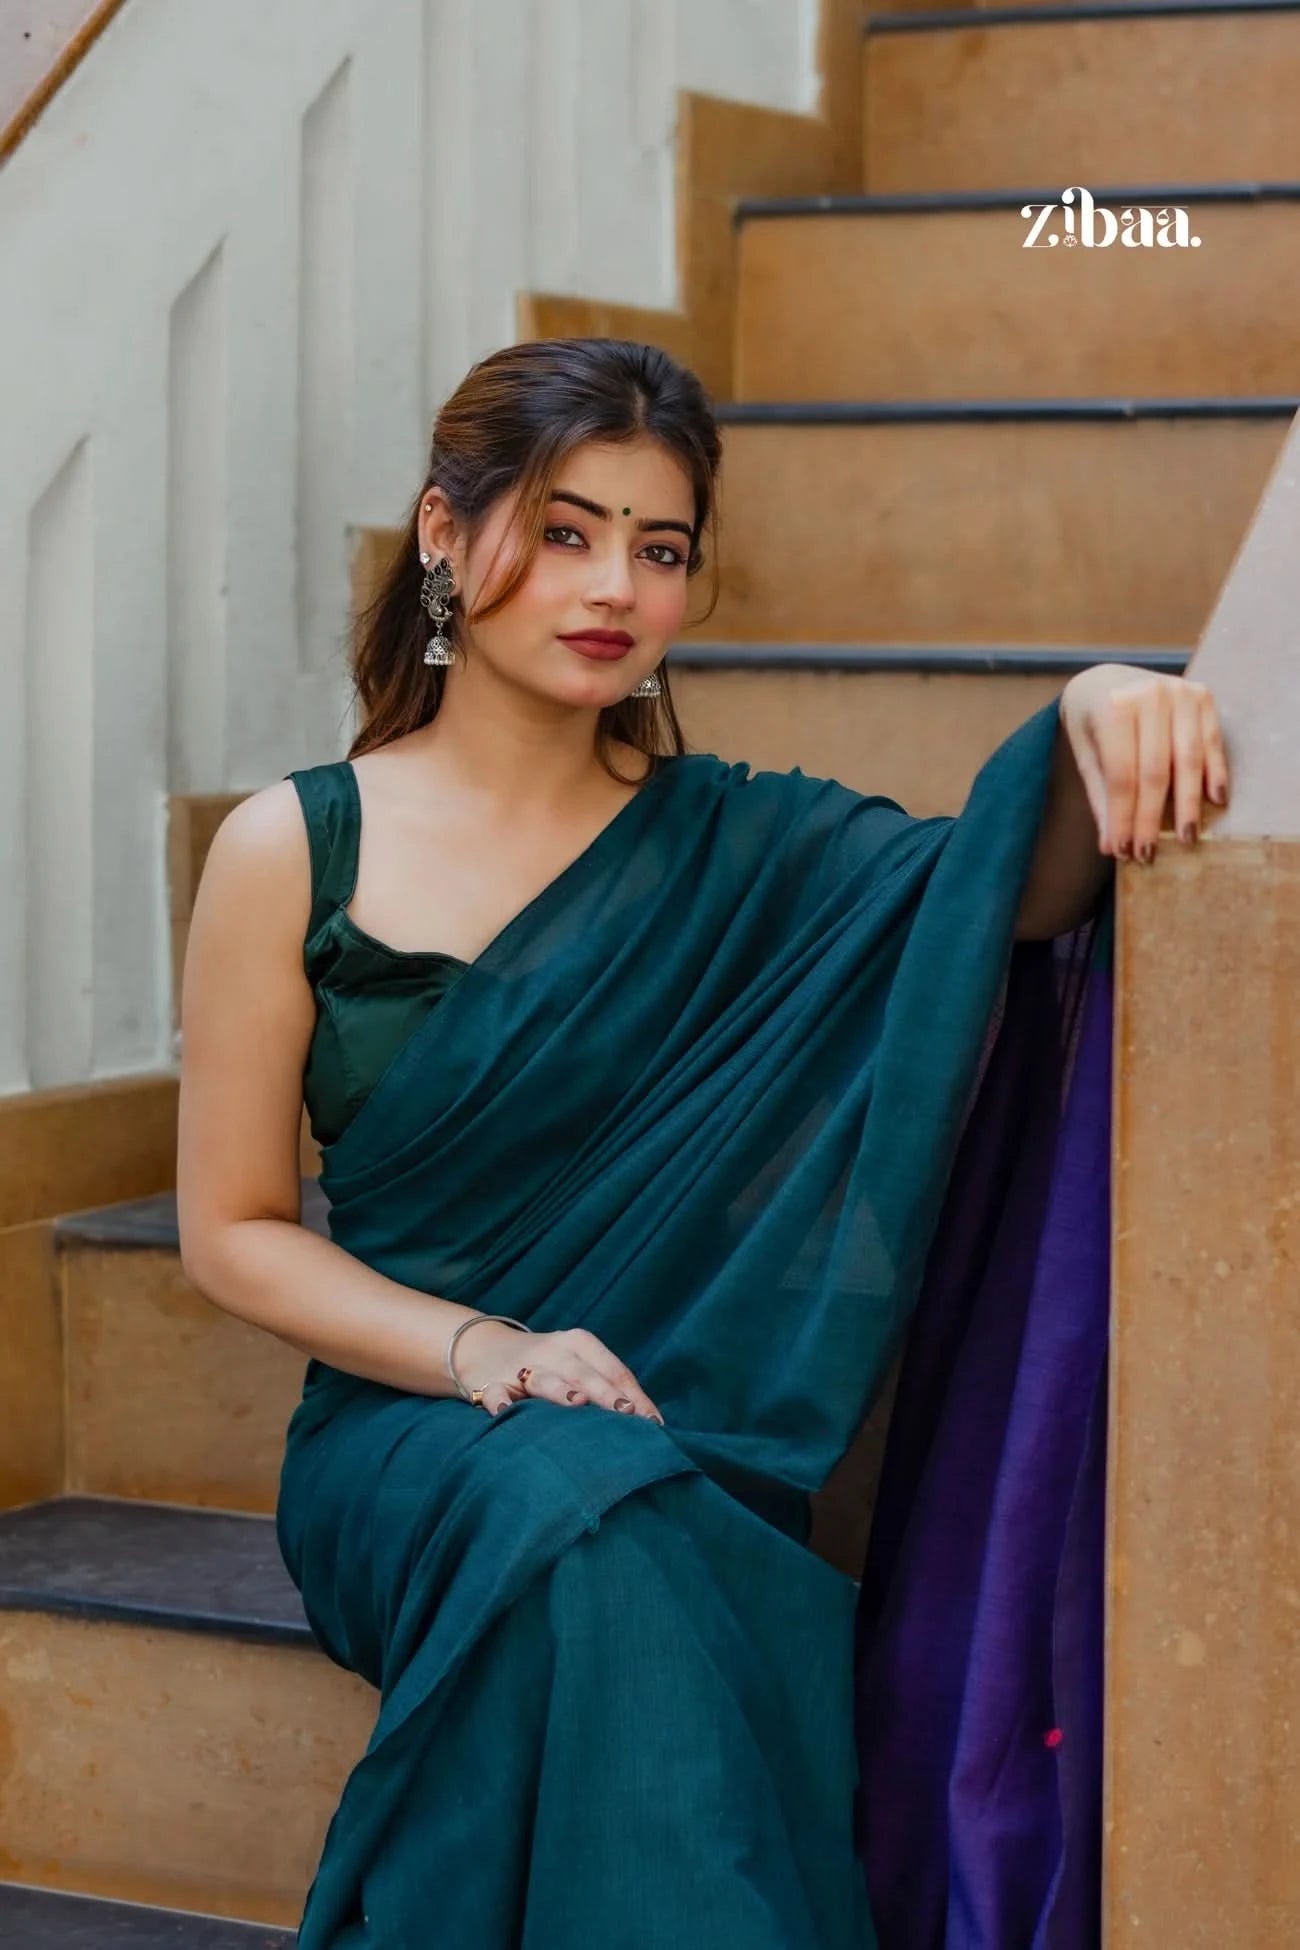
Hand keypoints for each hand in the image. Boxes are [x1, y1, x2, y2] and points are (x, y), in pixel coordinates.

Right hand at [453, 1321, 665, 1424]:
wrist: (484, 1349)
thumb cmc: (549, 1364)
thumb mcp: (579, 1364)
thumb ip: (608, 1386)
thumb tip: (649, 1421)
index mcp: (580, 1343)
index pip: (614, 1370)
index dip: (635, 1396)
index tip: (653, 1423)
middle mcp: (553, 1351)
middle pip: (584, 1373)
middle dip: (606, 1394)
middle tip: (627, 1413)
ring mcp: (522, 1367)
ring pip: (543, 1379)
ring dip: (560, 1390)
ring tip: (576, 1402)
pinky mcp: (492, 1383)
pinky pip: (496, 1393)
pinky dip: (500, 1401)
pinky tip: (506, 1411)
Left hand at [1059, 665, 1229, 863]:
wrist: (1106, 679)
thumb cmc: (1092, 722)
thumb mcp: (1086, 755)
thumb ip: (1101, 798)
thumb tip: (1112, 847)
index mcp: (1112, 707)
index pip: (1121, 775)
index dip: (1123, 817)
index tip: (1124, 851)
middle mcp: (1149, 696)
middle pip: (1155, 772)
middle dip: (1152, 818)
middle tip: (1150, 853)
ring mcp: (1180, 693)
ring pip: (1188, 760)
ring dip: (1188, 804)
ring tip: (1186, 837)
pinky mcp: (1203, 696)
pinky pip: (1212, 742)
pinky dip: (1216, 773)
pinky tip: (1215, 801)